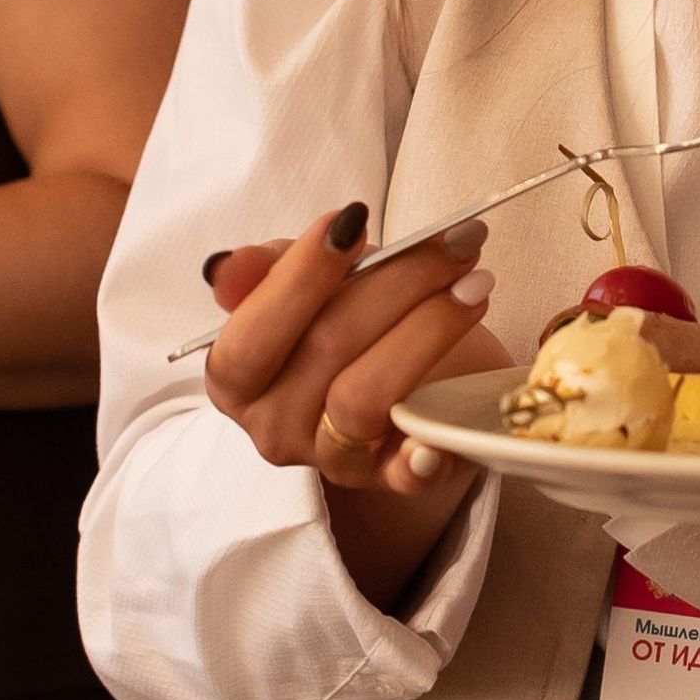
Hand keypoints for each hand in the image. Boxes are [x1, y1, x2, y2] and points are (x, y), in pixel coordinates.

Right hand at [203, 204, 507, 607]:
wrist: (413, 377)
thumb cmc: (352, 321)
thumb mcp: (309, 284)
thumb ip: (267, 270)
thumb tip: (224, 269)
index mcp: (237, 380)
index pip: (252, 335)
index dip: (301, 276)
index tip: (352, 219)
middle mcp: (274, 427)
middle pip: (325, 350)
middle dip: (396, 282)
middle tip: (455, 240)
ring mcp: (332, 459)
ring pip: (366, 398)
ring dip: (428, 331)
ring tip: (475, 285)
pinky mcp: (391, 480)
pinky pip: (406, 474)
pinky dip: (424, 452)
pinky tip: (445, 429)